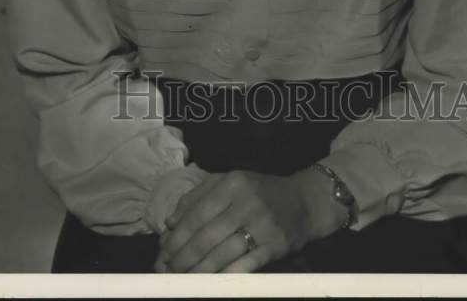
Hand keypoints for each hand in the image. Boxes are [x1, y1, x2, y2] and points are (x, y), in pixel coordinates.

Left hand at [154, 167, 345, 272]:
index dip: (176, 236)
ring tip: (182, 279)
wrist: (304, 202)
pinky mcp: (274, 246)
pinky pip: (244, 266)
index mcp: (232, 183)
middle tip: (167, 271)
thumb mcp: (231, 182)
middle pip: (205, 236)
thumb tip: (170, 222)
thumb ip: (198, 196)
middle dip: (182, 257)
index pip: (196, 213)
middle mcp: (246, 202)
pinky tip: (210, 283)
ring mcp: (262, 225)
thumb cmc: (261, 191)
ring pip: (221, 254)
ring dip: (198, 270)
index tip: (162, 252)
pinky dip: (224, 276)